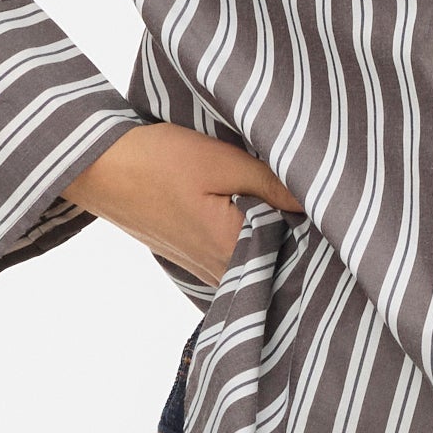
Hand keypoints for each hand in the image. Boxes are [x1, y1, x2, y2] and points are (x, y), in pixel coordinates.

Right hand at [65, 119, 302, 287]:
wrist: (98, 169)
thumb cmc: (155, 162)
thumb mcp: (220, 161)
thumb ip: (272, 183)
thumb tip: (320, 197)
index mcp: (233, 249)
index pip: (298, 253)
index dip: (320, 231)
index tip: (333, 207)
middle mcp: (222, 271)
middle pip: (281, 262)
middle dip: (301, 237)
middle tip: (321, 203)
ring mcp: (206, 270)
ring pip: (259, 262)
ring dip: (276, 240)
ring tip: (293, 208)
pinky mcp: (195, 261)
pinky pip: (237, 259)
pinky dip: (252, 242)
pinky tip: (261, 217)